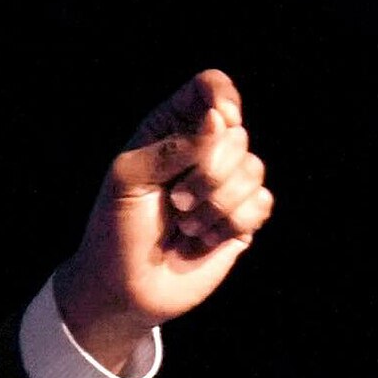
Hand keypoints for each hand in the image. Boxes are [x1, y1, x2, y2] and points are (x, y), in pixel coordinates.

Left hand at [54, 67, 272, 369]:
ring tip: (185, 226)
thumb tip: (220, 121)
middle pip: (237, 133)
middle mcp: (203, 151)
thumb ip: (172, 146)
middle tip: (176, 202)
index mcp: (170, 130)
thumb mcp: (128, 179)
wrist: (124, 289)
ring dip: (217, 204)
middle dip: (210, 171)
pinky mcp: (242, 218)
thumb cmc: (115, 230)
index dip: (221, 97)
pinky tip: (204, 240)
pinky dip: (232, 224)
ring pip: (254, 169)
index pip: (208, 89)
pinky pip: (262, 203)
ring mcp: (226, 184)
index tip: (220, 120)